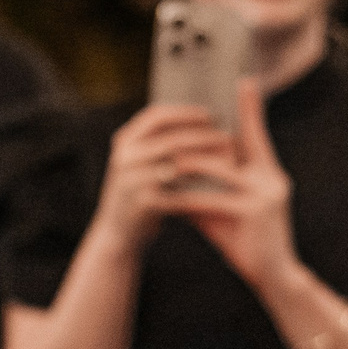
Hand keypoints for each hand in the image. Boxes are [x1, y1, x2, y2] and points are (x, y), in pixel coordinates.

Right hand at [92, 104, 237, 250]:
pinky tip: (218, 190)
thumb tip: (196, 121)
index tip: (210, 115)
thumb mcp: (139, 163)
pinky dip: (201, 192)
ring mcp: (132, 181)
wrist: (116, 235)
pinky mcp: (143, 204)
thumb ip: (157, 143)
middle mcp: (125, 157)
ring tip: (230, 161)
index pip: (157, 116)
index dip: (185, 113)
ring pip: (178, 165)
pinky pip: (180, 195)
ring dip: (208, 161)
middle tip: (229, 137)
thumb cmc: (137, 193)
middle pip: (172, 139)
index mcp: (125, 141)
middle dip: (204, 136)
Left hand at [168, 80, 297, 287]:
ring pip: (214, 170)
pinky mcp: (252, 212)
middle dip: (194, 143)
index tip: (243, 80)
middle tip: (166, 138)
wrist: (274, 277)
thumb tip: (179, 171)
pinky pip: (209, 199)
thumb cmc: (248, 243)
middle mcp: (271, 177)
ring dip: (183, 169)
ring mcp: (264, 194)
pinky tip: (166, 202)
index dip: (250, 106)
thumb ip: (212, 188)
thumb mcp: (230, 210)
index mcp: (269, 172)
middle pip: (228, 147)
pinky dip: (184, 200)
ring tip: (159, 170)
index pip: (256, 133)